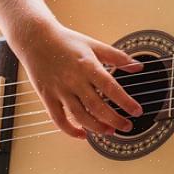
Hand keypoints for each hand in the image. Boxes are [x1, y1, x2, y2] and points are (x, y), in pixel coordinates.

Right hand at [12, 22, 143, 138]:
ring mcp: (59, 90)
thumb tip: (138, 66)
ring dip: (96, 127)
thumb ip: (118, 57)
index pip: (111, 88)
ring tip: (109, 132)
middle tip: (127, 127)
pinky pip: (58, 119)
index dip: (125, 102)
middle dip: (114, 120)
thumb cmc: (66, 41)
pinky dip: (70, 130)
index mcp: (88, 66)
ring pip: (79, 115)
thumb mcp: (95, 45)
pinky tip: (82, 134)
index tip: (137, 111)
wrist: (35, 39)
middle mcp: (74, 80)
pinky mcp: (47, 97)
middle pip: (97, 106)